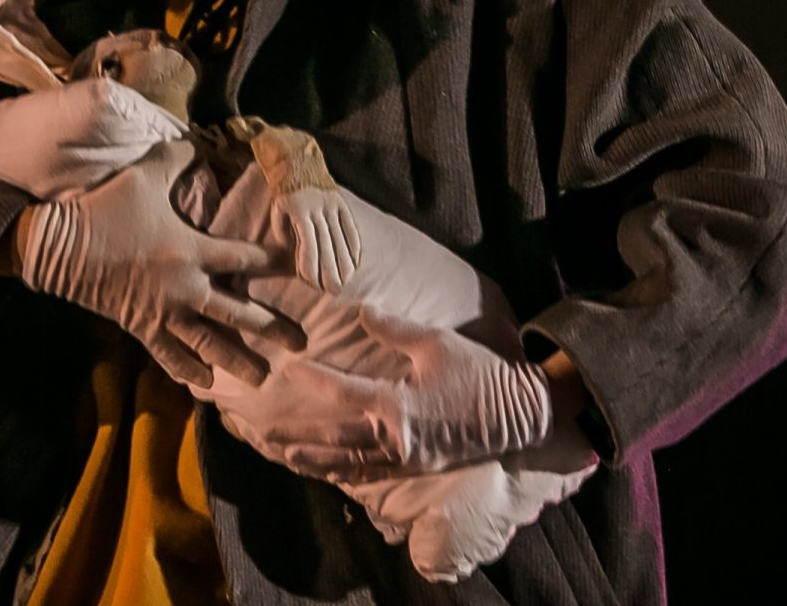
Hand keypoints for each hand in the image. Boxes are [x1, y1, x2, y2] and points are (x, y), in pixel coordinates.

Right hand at [19, 138, 284, 387]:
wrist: (61, 246)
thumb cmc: (107, 208)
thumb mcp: (146, 174)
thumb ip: (178, 158)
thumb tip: (198, 143)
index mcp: (193, 249)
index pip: (246, 257)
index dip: (277, 262)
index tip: (304, 270)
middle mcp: (186, 287)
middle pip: (239, 313)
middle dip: (272, 328)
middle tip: (301, 343)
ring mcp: (164, 313)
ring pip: (210, 344)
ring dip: (239, 361)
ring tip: (263, 378)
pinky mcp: (142, 328)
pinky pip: (170, 356)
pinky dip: (189, 371)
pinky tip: (207, 383)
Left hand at [261, 308, 552, 481]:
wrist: (521, 414)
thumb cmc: (480, 373)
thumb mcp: (436, 342)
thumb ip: (393, 329)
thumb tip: (360, 311)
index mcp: (399, 407)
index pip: (344, 393)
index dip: (314, 380)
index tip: (289, 368)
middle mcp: (397, 439)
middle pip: (336, 438)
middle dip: (299, 434)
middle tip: (265, 430)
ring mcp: (406, 459)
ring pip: (349, 462)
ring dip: (315, 458)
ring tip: (285, 454)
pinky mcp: (417, 468)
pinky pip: (372, 473)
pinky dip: (345, 472)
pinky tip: (328, 469)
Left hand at [271, 187, 361, 292]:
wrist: (299, 163)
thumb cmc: (284, 193)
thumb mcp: (277, 211)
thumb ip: (283, 234)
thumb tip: (296, 255)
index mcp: (299, 211)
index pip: (308, 244)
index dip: (311, 266)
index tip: (312, 283)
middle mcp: (319, 209)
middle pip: (328, 246)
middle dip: (330, 271)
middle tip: (332, 290)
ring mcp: (333, 206)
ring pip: (342, 240)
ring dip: (344, 264)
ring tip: (344, 282)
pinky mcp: (343, 205)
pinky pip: (352, 229)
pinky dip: (354, 248)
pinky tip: (354, 264)